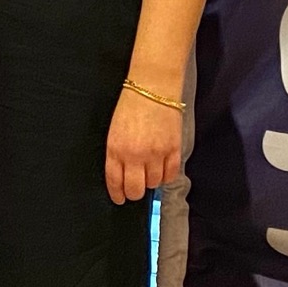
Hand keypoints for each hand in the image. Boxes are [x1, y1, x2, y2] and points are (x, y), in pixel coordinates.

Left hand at [105, 90, 179, 205]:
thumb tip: (123, 176)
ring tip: (150, 168)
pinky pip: (170, 175)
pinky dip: (166, 175)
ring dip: (151, 180)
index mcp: (116, 149)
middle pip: (136, 190)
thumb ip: (117, 154)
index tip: (120, 199)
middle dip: (134, 192)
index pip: (115, 182)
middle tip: (136, 188)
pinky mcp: (173, 149)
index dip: (118, 194)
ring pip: (154, 183)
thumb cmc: (131, 106)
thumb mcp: (115, 131)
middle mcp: (134, 155)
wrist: (153, 87)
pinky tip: (162, 167)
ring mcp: (155, 153)